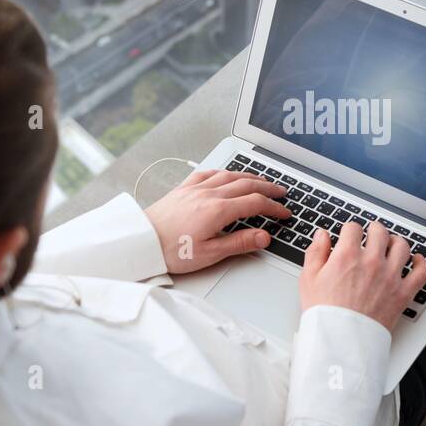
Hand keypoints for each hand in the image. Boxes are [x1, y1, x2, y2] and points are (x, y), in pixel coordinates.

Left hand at [144, 169, 290, 273]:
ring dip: (250, 177)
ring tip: (262, 181)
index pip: (255, 203)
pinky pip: (209, 173)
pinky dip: (224, 172)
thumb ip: (239, 243)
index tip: (283, 213)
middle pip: (247, 184)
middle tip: (281, 193)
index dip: (274, 207)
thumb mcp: (209, 253)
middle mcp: (209, 194)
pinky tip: (228, 175)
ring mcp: (196, 188)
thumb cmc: (171, 250)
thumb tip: (263, 237)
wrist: (141, 241)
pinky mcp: (184, 188)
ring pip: (230, 175)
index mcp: (218, 210)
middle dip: (268, 188)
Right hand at [299, 221, 425, 331]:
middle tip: (372, 233)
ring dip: (396, 241)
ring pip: (402, 246)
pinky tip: (416, 260)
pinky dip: (421, 263)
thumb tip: (322, 236)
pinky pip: (421, 272)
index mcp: (348, 256)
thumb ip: (316, 252)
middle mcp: (372, 262)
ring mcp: (390, 277)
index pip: (353, 228)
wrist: (341, 341)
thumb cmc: (324, 314)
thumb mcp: (309, 279)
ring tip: (391, 244)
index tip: (349, 234)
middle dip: (374, 229)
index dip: (350, 230)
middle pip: (380, 232)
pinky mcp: (403, 293)